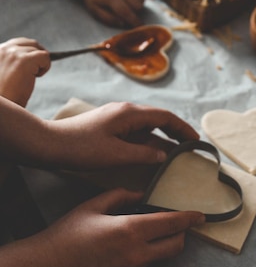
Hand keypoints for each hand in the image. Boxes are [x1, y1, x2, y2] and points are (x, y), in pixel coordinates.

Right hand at [0, 38, 50, 105]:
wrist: (3, 108)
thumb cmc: (6, 96)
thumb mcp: (6, 73)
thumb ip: (13, 62)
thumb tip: (34, 56)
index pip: (19, 43)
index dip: (30, 53)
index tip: (34, 63)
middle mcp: (4, 49)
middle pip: (31, 43)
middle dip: (38, 56)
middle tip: (37, 71)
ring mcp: (13, 53)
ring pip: (39, 50)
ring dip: (40, 64)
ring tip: (32, 77)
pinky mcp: (24, 60)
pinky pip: (45, 56)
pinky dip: (46, 66)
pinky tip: (37, 76)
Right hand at [42, 188, 204, 266]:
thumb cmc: (67, 234)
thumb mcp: (93, 205)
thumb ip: (121, 196)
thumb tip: (140, 194)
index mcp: (130, 229)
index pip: (172, 223)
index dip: (189, 218)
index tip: (201, 215)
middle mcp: (137, 253)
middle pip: (176, 245)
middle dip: (182, 235)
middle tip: (179, 225)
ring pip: (162, 258)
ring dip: (164, 246)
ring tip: (153, 235)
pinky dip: (145, 256)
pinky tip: (129, 249)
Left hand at [47, 101, 199, 169]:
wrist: (50, 144)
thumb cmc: (81, 148)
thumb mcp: (116, 155)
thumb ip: (143, 154)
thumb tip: (163, 154)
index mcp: (130, 113)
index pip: (165, 117)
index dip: (183, 129)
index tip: (196, 141)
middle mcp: (125, 111)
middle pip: (158, 120)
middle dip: (175, 132)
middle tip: (189, 148)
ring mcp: (116, 119)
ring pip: (146, 127)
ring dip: (161, 138)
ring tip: (174, 154)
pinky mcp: (108, 127)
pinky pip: (135, 133)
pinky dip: (147, 142)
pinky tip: (149, 155)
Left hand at [58, 0, 144, 26]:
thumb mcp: (95, 11)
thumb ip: (108, 19)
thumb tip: (123, 23)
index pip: (127, 12)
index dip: (134, 22)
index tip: (140, 29)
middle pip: (137, 6)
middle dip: (135, 14)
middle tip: (127, 15)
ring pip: (141, 0)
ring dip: (137, 7)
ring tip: (126, 7)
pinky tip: (128, 0)